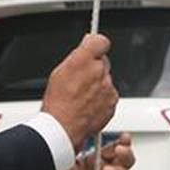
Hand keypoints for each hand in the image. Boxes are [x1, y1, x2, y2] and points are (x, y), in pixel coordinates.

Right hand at [41, 34, 117, 148]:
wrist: (62, 128)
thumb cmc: (57, 103)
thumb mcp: (59, 72)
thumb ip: (77, 56)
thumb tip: (86, 45)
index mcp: (83, 60)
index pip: (100, 41)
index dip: (97, 44)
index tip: (93, 48)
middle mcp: (98, 71)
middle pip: (103, 62)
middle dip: (95, 67)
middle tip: (82, 79)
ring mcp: (108, 86)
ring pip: (106, 79)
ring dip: (98, 84)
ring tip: (82, 96)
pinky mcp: (112, 100)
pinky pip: (109, 94)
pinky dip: (102, 98)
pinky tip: (88, 104)